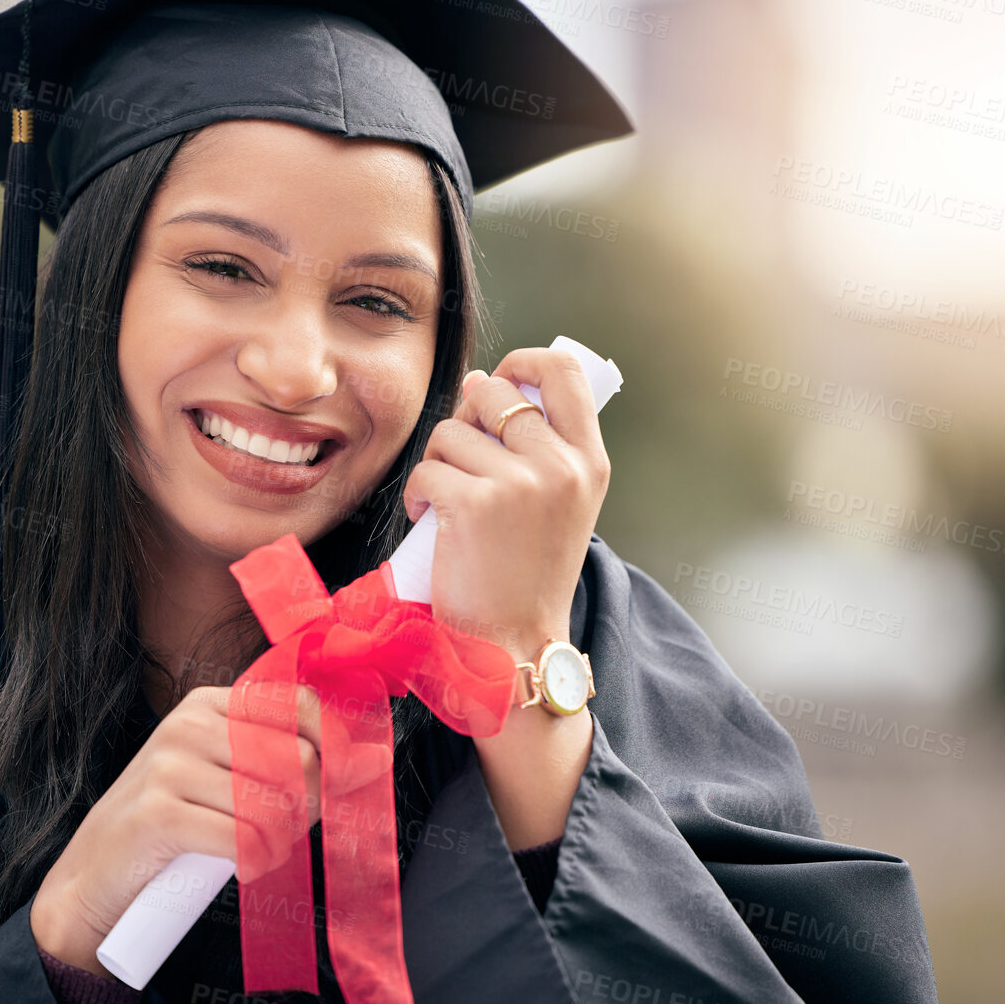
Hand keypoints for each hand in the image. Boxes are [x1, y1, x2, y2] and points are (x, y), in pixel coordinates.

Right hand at [29, 682, 387, 977]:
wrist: (93, 879)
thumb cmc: (172, 826)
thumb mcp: (226, 776)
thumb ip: (291, 762)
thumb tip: (375, 758)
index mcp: (208, 703)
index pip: (299, 706)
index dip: (332, 750)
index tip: (333, 788)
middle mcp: (187, 724)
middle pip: (297, 757)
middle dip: (309, 804)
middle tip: (289, 832)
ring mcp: (168, 766)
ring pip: (274, 804)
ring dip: (282, 840)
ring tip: (264, 851)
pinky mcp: (159, 814)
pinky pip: (243, 839)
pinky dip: (258, 862)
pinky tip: (247, 867)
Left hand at [402, 347, 609, 665]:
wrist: (516, 643)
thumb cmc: (528, 575)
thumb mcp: (558, 505)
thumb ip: (534, 445)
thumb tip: (479, 382)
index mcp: (588, 461)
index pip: (564, 371)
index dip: (524, 360)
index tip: (500, 379)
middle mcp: (560, 466)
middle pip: (493, 392)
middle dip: (464, 418)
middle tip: (460, 460)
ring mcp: (518, 484)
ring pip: (451, 432)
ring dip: (437, 463)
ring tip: (447, 502)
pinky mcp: (472, 505)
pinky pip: (425, 470)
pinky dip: (417, 495)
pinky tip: (427, 520)